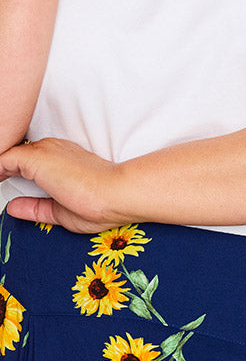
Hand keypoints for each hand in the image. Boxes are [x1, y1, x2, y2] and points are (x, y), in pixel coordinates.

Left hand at [0, 137, 126, 233]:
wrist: (119, 194)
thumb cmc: (103, 204)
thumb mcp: (60, 211)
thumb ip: (36, 207)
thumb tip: (14, 207)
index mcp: (62, 157)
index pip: (28, 160)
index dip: (12, 173)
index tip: (5, 185)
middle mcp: (52, 149)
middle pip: (15, 155)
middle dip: (2, 172)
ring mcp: (44, 151)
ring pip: (7, 154)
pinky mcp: (37, 157)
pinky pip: (1, 159)